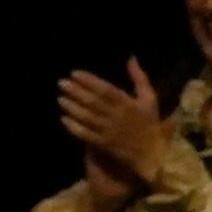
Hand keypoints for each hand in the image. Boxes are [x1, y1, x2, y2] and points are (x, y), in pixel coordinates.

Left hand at [54, 60, 171, 193]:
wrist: (152, 154)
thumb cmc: (150, 124)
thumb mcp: (150, 98)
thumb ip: (140, 78)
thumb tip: (131, 58)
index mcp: (128, 103)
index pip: (105, 89)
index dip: (88, 81)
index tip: (74, 73)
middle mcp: (117, 116)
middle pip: (93, 102)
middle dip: (76, 91)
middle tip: (61, 83)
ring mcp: (109, 131)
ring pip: (87, 118)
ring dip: (72, 107)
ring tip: (60, 98)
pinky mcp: (103, 144)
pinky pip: (86, 135)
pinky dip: (74, 127)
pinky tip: (63, 119)